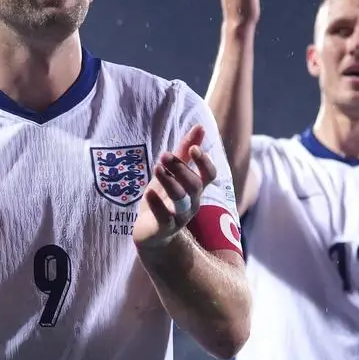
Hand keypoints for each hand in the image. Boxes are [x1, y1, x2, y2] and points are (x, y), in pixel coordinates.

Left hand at [133, 125, 219, 249]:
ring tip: (157, 167)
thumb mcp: (172, 173)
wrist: (150, 232)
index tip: (194, 148)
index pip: (210, 175)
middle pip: (194, 184)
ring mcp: (179, 217)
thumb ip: (185, 151)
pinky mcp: (164, 227)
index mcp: (195, 189)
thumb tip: (200, 127)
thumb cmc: (163, 199)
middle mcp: (192, 203)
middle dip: (181, 168)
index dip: (205, 162)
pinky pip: (164, 217)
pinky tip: (148, 193)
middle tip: (164, 155)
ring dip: (169, 181)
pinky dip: (157, 204)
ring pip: (181, 199)